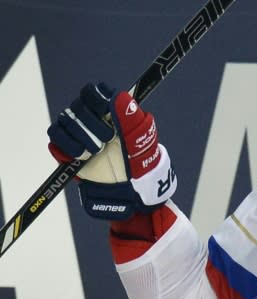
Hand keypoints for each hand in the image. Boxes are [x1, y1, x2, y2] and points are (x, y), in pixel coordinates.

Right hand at [47, 82, 176, 219]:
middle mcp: (91, 118)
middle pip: (78, 105)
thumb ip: (131, 118)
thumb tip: (120, 98)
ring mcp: (77, 132)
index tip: (106, 113)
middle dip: (91, 123)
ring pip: (66, 120)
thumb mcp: (141, 140)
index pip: (93, 91)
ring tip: (96, 150)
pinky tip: (81, 155)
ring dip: (81, 135)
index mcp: (109, 110)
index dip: (96, 100)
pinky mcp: (66, 147)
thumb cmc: (139, 161)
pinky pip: (55, 136)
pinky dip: (66, 144)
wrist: (128, 189)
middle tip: (106, 139)